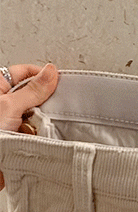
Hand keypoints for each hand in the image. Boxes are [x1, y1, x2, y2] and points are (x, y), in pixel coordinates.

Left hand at [0, 63, 58, 190]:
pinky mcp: (17, 137)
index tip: (58, 82)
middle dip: (43, 103)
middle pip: (33, 95)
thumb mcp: (10, 106)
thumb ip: (33, 90)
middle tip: (48, 108)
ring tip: (38, 128)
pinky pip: (35, 132)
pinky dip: (38, 136)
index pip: (24, 72)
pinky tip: (36, 139)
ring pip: (36, 115)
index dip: (41, 75)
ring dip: (40, 122)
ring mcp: (11, 121)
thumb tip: (50, 72)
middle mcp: (4, 103)